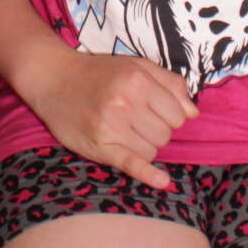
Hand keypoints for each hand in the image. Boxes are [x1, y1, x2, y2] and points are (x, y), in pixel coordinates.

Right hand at [17, 48, 196, 190]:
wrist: (54, 78)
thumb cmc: (99, 72)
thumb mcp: (137, 66)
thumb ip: (169, 83)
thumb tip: (193, 112)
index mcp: (138, 81)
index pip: (177, 114)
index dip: (171, 115)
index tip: (156, 111)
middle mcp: (126, 103)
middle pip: (165, 134)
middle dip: (157, 130)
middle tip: (137, 119)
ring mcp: (111, 127)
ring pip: (151, 150)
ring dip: (144, 145)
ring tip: (125, 130)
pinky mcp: (99, 146)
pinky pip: (130, 163)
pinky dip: (148, 174)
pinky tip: (162, 181)